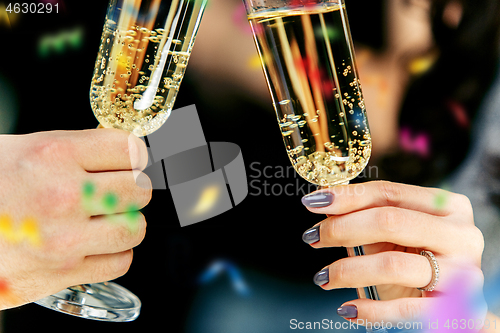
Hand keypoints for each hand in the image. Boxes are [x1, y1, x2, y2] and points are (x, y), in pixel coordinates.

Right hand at [0, 129, 151, 309]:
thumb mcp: (20, 149)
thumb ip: (73, 150)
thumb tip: (118, 153)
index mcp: (53, 156)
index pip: (130, 150)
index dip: (133, 155)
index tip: (128, 160)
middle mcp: (63, 196)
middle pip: (139, 190)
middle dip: (132, 188)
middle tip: (116, 189)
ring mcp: (64, 240)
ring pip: (135, 228)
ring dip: (126, 222)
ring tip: (107, 218)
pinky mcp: (60, 275)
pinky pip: (119, 263)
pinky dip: (115, 253)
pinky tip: (96, 244)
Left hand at [301, 181, 485, 326]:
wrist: (454, 304)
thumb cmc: (417, 258)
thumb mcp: (395, 234)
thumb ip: (366, 216)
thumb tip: (322, 200)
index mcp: (448, 206)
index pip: (389, 192)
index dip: (347, 196)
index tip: (313, 201)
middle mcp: (461, 234)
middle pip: (389, 221)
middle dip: (342, 228)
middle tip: (312, 237)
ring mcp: (463, 272)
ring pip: (392, 264)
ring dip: (347, 270)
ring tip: (323, 276)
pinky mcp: (456, 309)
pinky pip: (405, 309)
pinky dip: (370, 311)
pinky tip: (346, 308)